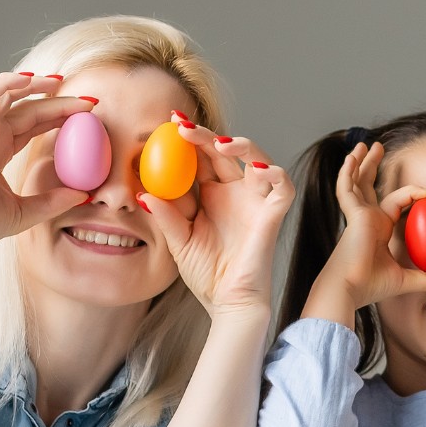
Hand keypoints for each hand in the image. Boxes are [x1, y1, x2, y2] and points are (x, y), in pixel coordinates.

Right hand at [0, 72, 92, 250]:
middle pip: (28, 108)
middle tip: (89, 101)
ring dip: (34, 83)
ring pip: (9, 94)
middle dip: (58, 101)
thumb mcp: (27, 212)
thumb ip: (54, 201)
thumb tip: (85, 195)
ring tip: (61, 81)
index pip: (32, 125)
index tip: (87, 115)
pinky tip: (33, 80)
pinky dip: (8, 81)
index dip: (57, 116)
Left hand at [141, 119, 295, 319]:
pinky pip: (282, 186)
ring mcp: (256, 201)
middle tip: (182, 126)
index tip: (167, 123)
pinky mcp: (273, 214)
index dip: (188, 139)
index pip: (201, 158)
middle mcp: (236, 192)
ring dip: (243, 145)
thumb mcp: (178, 242)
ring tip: (220, 143)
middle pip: (226, 151)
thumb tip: (143, 193)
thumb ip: (166, 217)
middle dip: (206, 135)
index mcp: (213, 195)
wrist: (228, 303)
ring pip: (259, 158)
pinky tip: (258, 169)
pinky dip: (275, 173)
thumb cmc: (207, 275)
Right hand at [307, 141, 425, 316]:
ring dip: (362, 163)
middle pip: (368, 186)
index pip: (393, 203)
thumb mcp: (408, 280)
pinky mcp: (354, 214)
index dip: (410, 195)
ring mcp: (358, 215)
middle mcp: (367, 219)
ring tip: (366, 145)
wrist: (352, 290)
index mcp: (377, 230)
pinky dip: (348, 173)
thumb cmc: (372, 287)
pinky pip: (348, 188)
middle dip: (372, 167)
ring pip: (358, 182)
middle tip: (378, 148)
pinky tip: (352, 158)